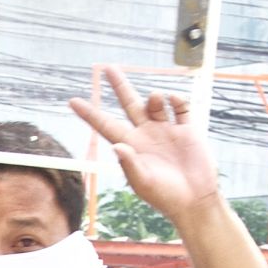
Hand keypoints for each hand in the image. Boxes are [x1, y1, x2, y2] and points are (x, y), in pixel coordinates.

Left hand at [69, 69, 222, 226]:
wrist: (194, 200)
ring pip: (155, 103)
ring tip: (156, 98)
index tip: (72, 100)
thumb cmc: (164, 196)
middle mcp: (146, 135)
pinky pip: (180, 108)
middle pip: (129, 104)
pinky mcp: (188, 130)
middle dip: (120, 86)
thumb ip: (130, 164)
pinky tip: (173, 100)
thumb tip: (118, 146)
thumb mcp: (143, 182)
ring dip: (154, 97)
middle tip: (108, 67)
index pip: (105, 125)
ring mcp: (166, 130)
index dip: (90, 113)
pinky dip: (176, 100)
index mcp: (130, 146)